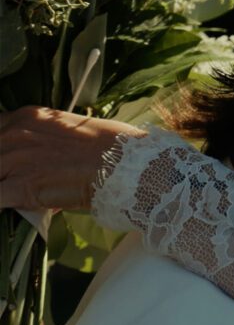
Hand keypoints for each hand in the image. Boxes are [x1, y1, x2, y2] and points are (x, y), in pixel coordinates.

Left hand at [0, 106, 147, 210]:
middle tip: (12, 179)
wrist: (129, 166)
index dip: (0, 148)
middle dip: (1, 170)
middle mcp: (16, 133)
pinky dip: (2, 204)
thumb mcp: (72, 132)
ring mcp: (16, 160)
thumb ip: (47, 142)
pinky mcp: (22, 187)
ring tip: (15, 194)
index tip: (7, 165)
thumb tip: (42, 162)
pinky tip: (15, 207)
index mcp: (28, 117)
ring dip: (2, 185)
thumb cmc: (114, 148)